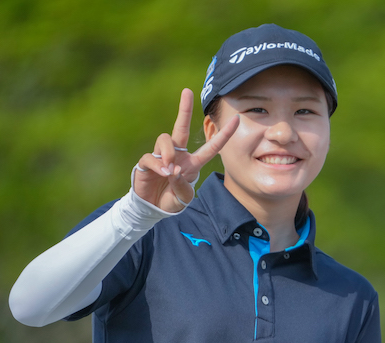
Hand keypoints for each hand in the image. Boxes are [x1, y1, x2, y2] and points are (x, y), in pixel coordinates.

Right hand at [134, 88, 238, 211]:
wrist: (152, 208)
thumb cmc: (172, 199)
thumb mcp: (183, 198)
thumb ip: (182, 186)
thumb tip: (174, 170)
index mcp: (192, 163)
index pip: (211, 147)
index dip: (224, 134)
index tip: (237, 119)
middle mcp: (178, 155)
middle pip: (182, 128)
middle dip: (184, 109)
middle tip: (187, 91)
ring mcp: (162, 156)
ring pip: (165, 139)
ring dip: (168, 153)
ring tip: (170, 171)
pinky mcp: (147, 162)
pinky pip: (151, 157)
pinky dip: (158, 165)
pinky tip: (163, 174)